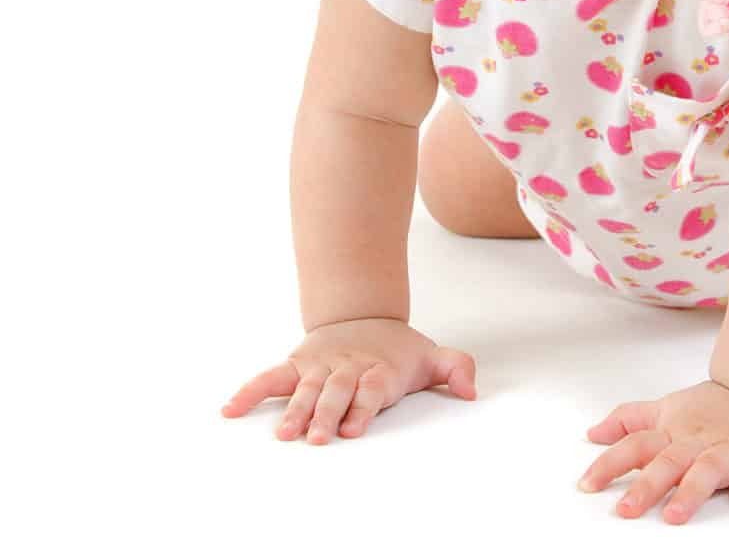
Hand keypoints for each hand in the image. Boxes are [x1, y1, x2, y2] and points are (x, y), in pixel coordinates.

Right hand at [220, 317, 477, 443]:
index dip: (362, 407)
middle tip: (319, 438)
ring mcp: (319, 367)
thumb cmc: (396, 349)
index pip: (370, 388)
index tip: (352, 428)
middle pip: (335, 391)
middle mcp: (346, 368)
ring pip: (304, 388)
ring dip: (294, 410)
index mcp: (378, 369)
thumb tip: (471, 391)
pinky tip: (231, 409)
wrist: (363, 315)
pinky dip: (250, 391)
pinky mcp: (296, 365)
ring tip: (283, 433)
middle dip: (326, 414)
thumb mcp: (429, 355)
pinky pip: (270, 377)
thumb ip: (455, 368)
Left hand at [576, 378, 728, 522]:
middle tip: (626, 509)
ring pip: (710, 468)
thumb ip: (629, 421)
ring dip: (692, 492)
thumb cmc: (713, 407)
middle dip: (647, 485)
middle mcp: (700, 440)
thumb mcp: (666, 409)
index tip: (586, 485)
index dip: (610, 463)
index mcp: (675, 431)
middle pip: (670, 461)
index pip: (636, 444)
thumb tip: (593, 432)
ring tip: (675, 516)